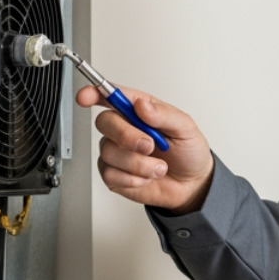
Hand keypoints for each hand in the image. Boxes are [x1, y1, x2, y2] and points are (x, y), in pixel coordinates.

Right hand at [79, 85, 214, 212]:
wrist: (192, 185)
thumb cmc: (189, 153)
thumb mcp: (186, 129)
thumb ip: (164, 114)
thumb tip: (142, 105)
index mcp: (139, 111)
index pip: (111, 96)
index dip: (94, 93)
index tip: (86, 97)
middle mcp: (125, 129)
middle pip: (105, 122)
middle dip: (127, 136)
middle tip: (149, 146)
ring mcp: (117, 151)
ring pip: (109, 152)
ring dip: (138, 164)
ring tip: (158, 167)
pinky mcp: (114, 174)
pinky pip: (110, 174)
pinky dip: (133, 179)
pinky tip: (146, 178)